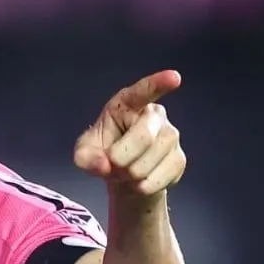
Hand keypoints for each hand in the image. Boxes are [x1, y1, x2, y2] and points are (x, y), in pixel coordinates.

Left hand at [73, 70, 185, 195]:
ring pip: (150, 161)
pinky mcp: (179, 159)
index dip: (158, 84)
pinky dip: (143, 186)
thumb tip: (104, 165)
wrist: (123, 177)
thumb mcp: (84, 154)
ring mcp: (171, 136)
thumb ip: (86, 157)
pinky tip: (139, 181)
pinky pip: (160, 178)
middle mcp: (154, 115)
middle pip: (144, 136)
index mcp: (127, 104)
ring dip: (130, 175)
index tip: (174, 78)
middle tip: (113, 164)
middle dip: (121, 158)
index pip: (143, 91)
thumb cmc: (103, 153)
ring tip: (125, 171)